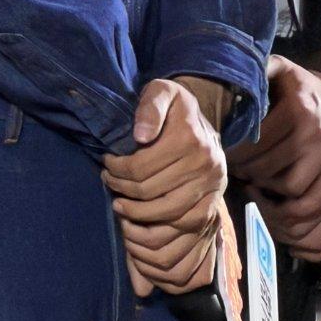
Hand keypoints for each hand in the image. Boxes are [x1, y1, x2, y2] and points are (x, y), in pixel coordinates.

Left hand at [103, 77, 228, 295]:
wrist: (202, 120)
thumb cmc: (174, 106)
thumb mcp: (161, 91)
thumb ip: (150, 108)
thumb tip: (140, 136)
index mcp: (189, 137)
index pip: (140, 167)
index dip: (116, 170)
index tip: (106, 165)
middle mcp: (205, 164)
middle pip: (150, 192)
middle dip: (122, 190)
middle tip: (108, 183)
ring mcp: (212, 186)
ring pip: (167, 214)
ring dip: (137, 214)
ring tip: (119, 205)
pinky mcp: (214, 203)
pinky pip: (185, 226)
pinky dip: (160, 229)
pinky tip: (142, 221)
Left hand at [229, 56, 320, 261]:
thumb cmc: (300, 86)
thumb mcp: (280, 68)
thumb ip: (260, 69)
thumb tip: (235, 75)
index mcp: (298, 107)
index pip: (258, 140)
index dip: (238, 152)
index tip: (226, 153)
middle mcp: (317, 132)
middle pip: (271, 166)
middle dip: (247, 170)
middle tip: (236, 168)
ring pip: (291, 187)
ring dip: (267, 188)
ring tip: (253, 179)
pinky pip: (315, 201)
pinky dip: (293, 207)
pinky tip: (277, 196)